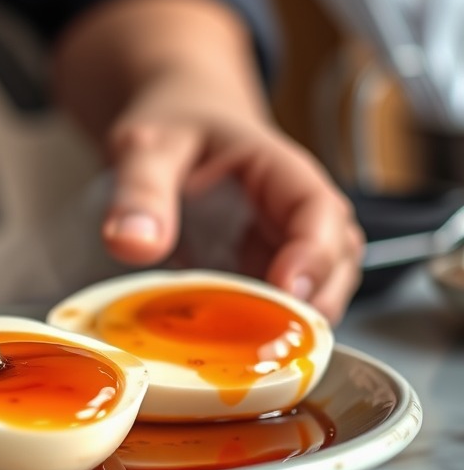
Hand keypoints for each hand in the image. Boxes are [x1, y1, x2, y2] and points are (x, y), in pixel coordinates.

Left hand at [98, 75, 363, 322]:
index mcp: (279, 168)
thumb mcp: (146, 145)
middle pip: (336, 261)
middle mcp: (295, 209)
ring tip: (244, 349)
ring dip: (289, 323)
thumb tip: (133, 244)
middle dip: (312, 303)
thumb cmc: (174, 123)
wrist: (175, 120)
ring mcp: (283, 243)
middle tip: (267, 339)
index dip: (314, 255)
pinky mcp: (262, 268)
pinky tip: (224, 347)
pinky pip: (277, 305)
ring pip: (316, 290)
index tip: (287, 290)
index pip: (319, 211)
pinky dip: (259, 328)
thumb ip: (139, 190)